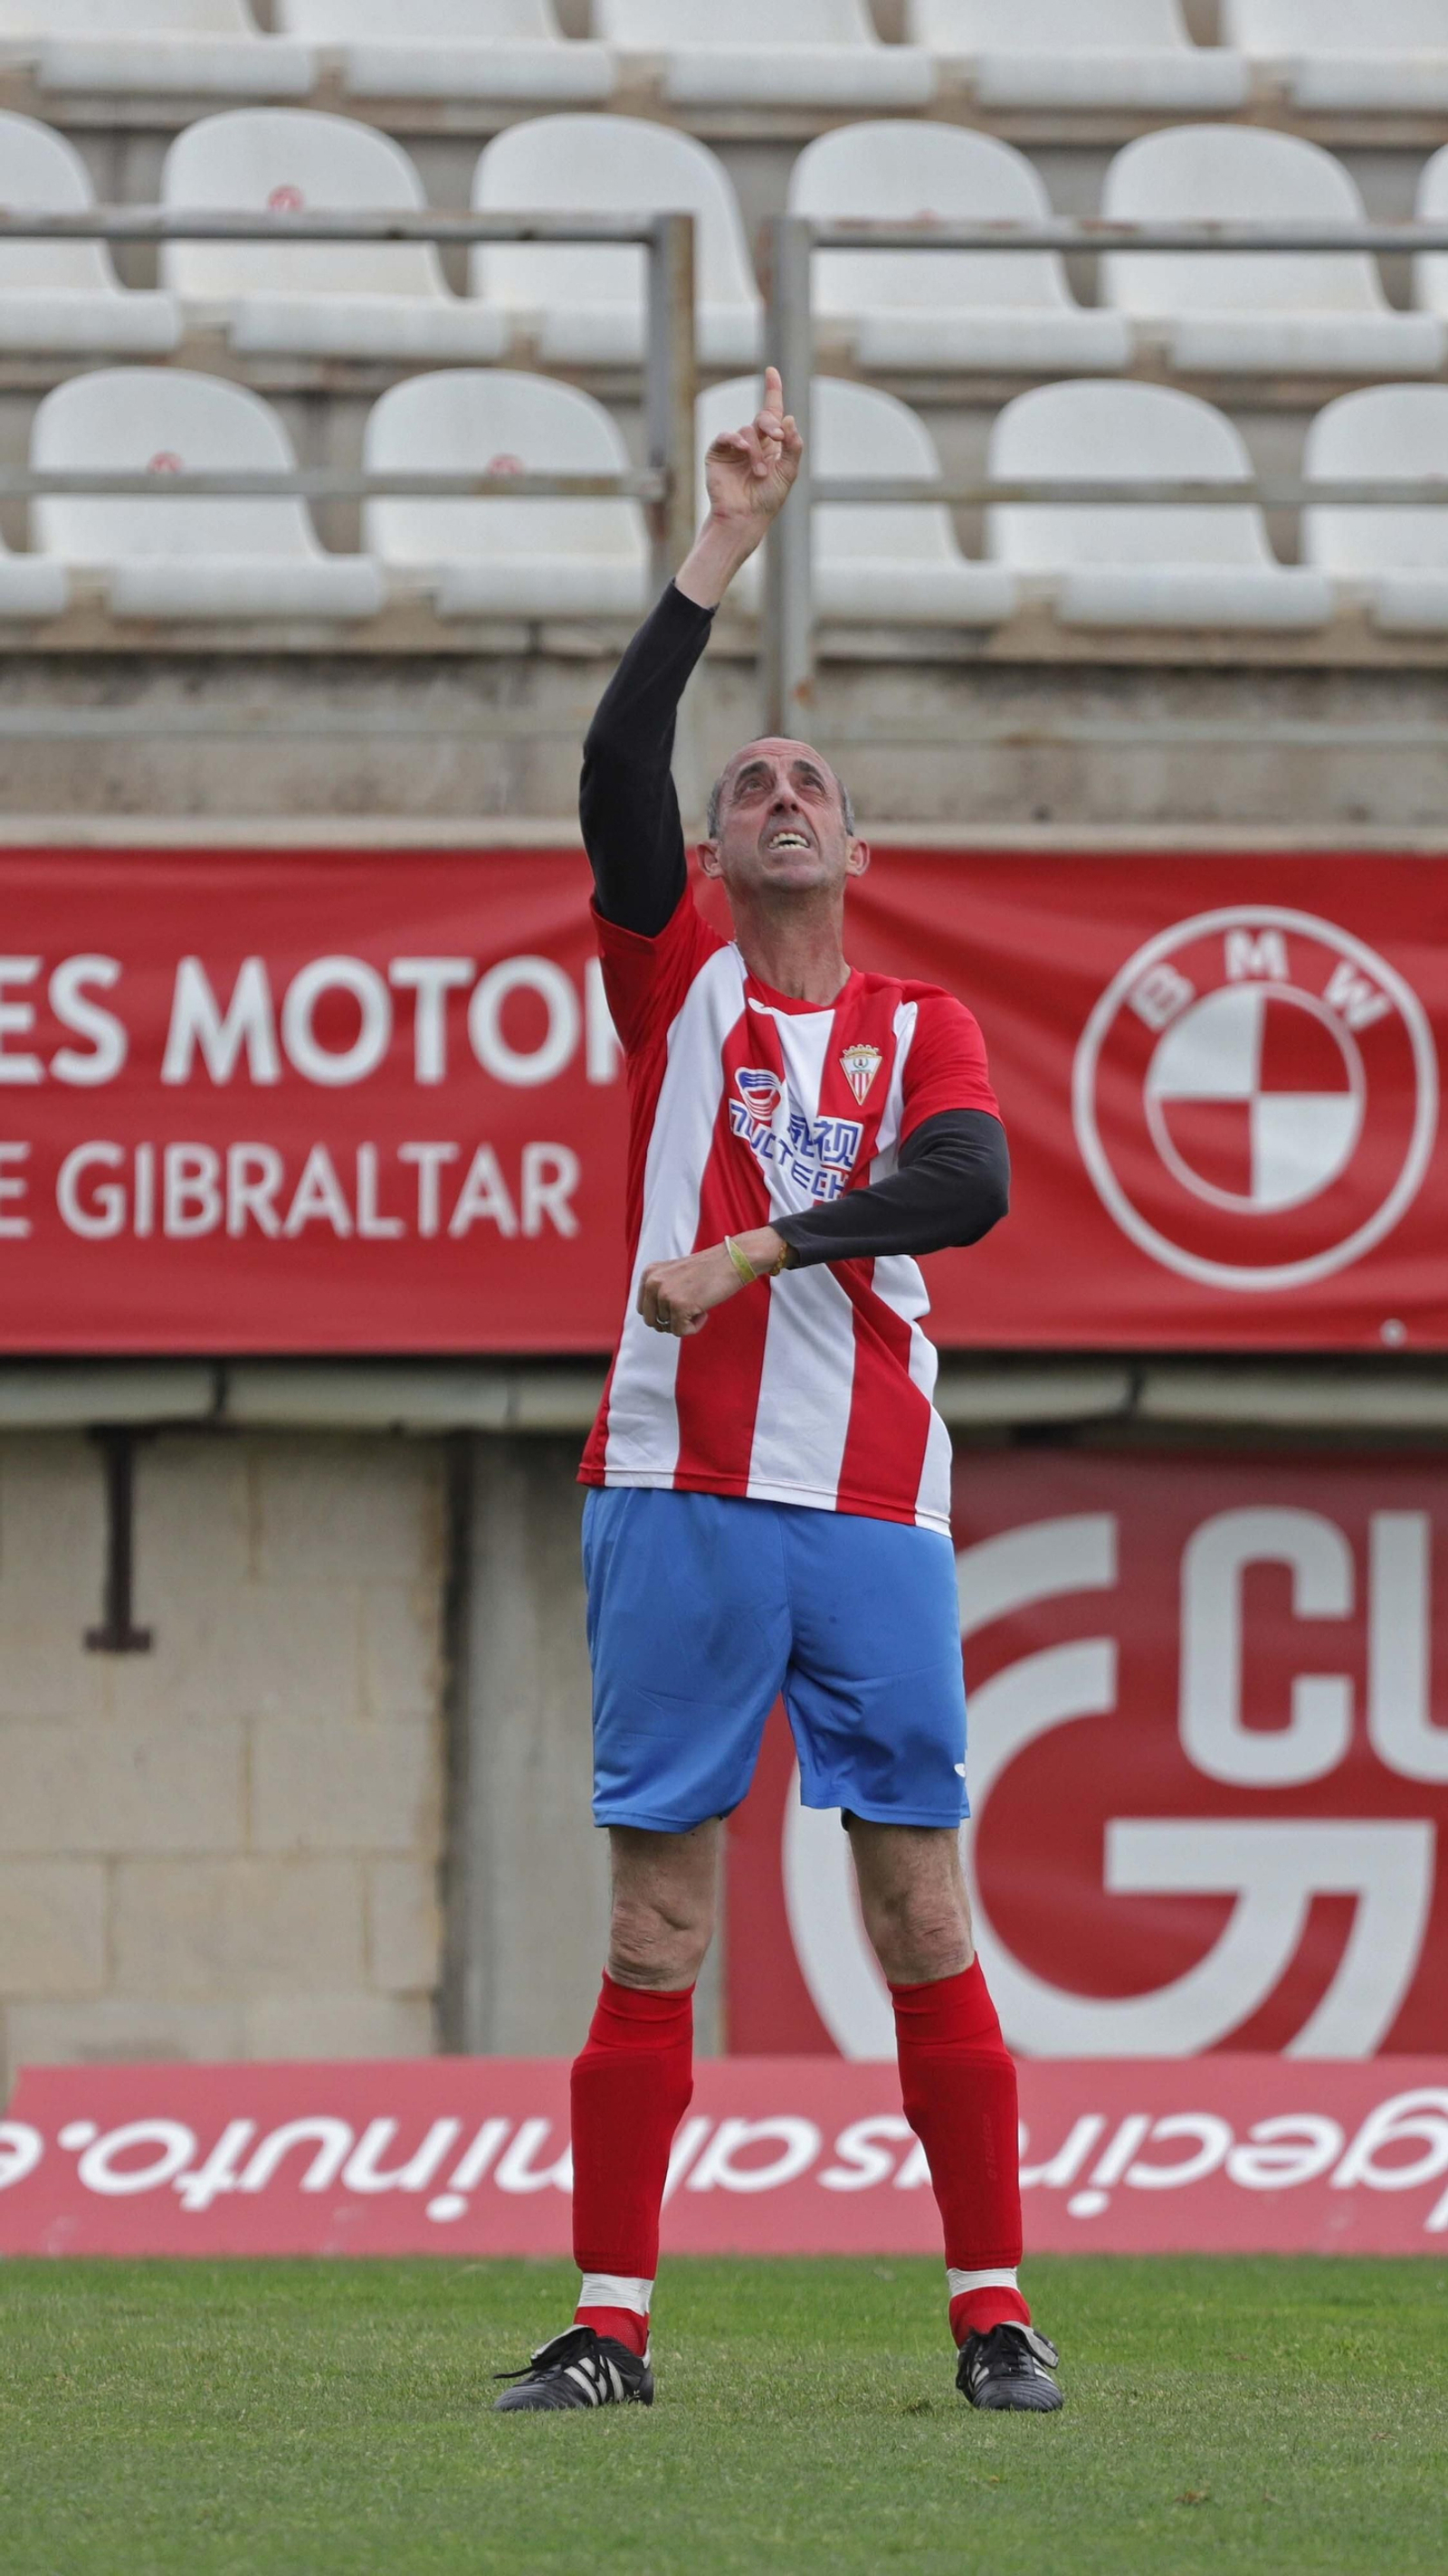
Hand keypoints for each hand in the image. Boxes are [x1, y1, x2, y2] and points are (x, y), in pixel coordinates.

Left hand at [638, 1228, 786, 1336]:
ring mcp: (665, 1294)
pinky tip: (705, 1310)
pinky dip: (695, 1327)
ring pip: (667, 1327)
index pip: (643, 1308)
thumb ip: (661, 1291)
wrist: (732, 1260)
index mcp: (649, 1274)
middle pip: (651, 1321)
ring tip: (700, 1302)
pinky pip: (681, 1332)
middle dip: (670, 1321)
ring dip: (686, 1321)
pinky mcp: (679, 1306)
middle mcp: (652, 1282)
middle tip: (690, 1310)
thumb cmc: (709, 1270)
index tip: (680, 1306)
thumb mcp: (675, 1275)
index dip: (662, 1314)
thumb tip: (657, 1324)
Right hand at [703, 365, 802, 535]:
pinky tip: (743, 448)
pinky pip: (727, 436)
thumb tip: (788, 418)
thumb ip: (792, 446)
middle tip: (777, 437)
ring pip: (748, 430)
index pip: (772, 412)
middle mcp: (753, 441)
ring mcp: (735, 446)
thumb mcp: (788, 472)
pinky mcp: (718, 452)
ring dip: (756, 450)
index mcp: (770, 444)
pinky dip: (736, 439)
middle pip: (763, 417)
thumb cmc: (767, 500)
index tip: (772, 371)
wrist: (745, 518)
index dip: (772, 390)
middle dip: (771, 423)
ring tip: (760, 472)